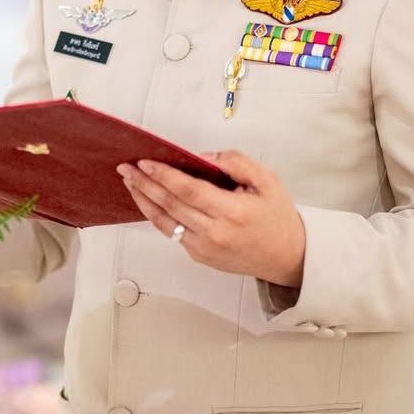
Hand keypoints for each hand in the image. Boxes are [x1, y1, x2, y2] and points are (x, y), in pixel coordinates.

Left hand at [116, 150, 306, 290]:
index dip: (164, 176)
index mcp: (233, 212)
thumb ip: (236, 162)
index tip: (145, 162)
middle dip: (145, 184)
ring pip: (165, 222)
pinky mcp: (200, 256)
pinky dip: (157, 216)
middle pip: (171, 205)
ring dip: (144, 200)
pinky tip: (148, 201)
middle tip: (126, 168)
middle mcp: (215, 232)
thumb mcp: (267, 180)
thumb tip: (203, 157)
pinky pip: (173, 233)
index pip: (189, 191)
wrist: (286, 256)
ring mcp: (205, 248)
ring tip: (130, 182)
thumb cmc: (277, 216)